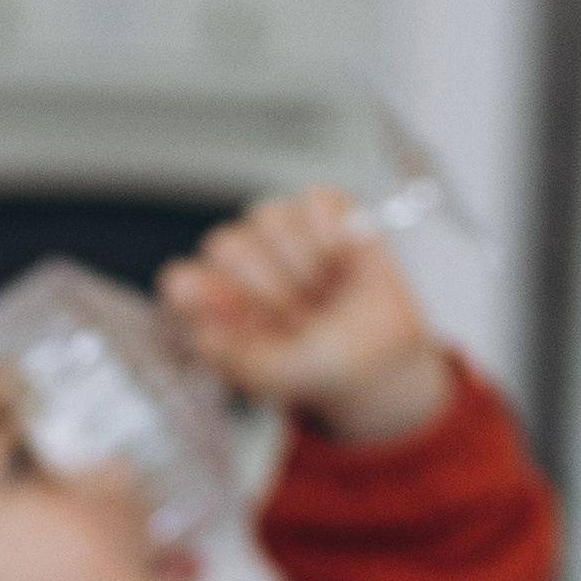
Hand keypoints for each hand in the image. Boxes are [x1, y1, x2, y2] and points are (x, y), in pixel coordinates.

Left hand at [157, 189, 450, 441]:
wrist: (398, 350)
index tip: (243, 320)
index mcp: (220, 306)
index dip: (209, 297)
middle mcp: (244, 263)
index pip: (183, 282)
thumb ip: (239, 360)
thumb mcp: (284, 377)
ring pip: (269, 220)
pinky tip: (346, 262)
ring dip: (305, 266)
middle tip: (301, 319)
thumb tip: (202, 335)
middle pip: (226, 246)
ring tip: (327, 295)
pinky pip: (315, 203)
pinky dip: (333, 235)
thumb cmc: (335, 364)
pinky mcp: (324, 209)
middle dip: (271, 290)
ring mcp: (282, 231)